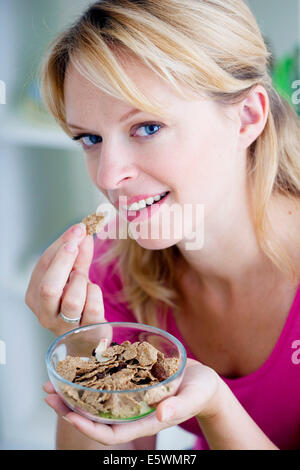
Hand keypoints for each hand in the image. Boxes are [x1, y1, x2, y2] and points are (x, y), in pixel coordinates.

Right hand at [25, 223, 104, 335]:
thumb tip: (83, 231)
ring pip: (72, 300)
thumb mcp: (74, 276)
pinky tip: (93, 293)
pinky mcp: (86, 332)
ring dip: (82, 282)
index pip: (43, 266)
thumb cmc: (78, 303)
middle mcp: (45, 314)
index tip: (79, 228)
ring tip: (84, 278)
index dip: (61, 245)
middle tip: (78, 242)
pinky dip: (95, 294)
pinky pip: (92, 308)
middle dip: (64, 260)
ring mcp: (64, 327)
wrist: (88, 336)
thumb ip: (78, 255)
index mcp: (35, 297)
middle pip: (49, 287)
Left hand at [43, 358, 221, 445]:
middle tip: (48, 394)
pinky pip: (107, 384)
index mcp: (146, 419)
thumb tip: (162, 414)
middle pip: (97, 417)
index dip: (90, 427)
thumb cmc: (201, 390)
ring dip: (74, 393)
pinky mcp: (132, 383)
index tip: (70, 417)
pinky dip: (91, 379)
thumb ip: (180, 406)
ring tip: (53, 382)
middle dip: (71, 409)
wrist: (204, 381)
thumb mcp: (194, 396)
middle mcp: (134, 411)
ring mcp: (131, 398)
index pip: (112, 432)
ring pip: (98, 401)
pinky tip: (78, 368)